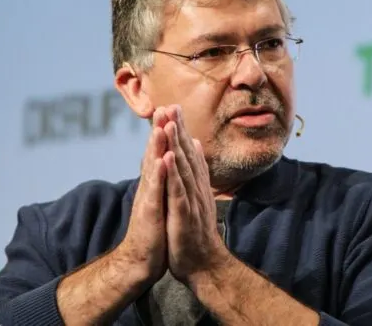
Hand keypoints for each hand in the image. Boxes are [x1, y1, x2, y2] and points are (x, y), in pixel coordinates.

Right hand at [114, 107, 171, 283]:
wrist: (142, 259)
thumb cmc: (155, 230)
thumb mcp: (161, 201)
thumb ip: (163, 181)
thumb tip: (167, 162)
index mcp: (156, 184)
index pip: (160, 152)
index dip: (165, 131)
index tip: (171, 109)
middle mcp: (149, 187)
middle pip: (154, 153)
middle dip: (159, 130)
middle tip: (163, 107)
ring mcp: (148, 198)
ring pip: (152, 168)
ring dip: (156, 147)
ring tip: (161, 126)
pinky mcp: (149, 213)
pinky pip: (155, 191)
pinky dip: (158, 175)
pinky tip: (163, 160)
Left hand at [161, 105, 229, 283]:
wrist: (204, 264)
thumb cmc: (196, 232)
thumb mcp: (196, 196)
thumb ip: (196, 170)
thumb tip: (194, 145)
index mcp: (195, 184)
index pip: (187, 152)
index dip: (180, 129)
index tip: (173, 106)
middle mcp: (195, 188)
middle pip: (185, 155)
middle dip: (178, 129)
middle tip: (171, 105)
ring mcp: (191, 201)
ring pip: (182, 169)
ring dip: (176, 145)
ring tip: (169, 123)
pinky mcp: (184, 215)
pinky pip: (178, 192)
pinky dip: (173, 175)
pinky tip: (167, 159)